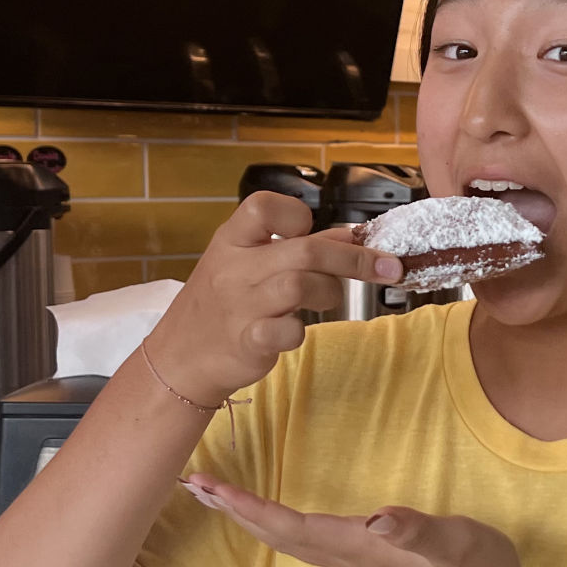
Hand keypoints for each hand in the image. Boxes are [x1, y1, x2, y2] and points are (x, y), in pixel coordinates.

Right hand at [144, 192, 402, 406]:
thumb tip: (350, 235)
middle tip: (387, 266)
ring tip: (332, 301)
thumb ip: (296, 249)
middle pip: (304, 250)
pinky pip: (286, 330)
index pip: (264, 206)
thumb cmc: (220, 308)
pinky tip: (296, 332)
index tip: (316, 230)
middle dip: (353, 257)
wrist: (179, 359)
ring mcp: (240, 305)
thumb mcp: (247, 266)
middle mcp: (235, 268)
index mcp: (232, 241)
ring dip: (330, 291)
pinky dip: (300, 331)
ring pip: (299, 284)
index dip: (296, 215)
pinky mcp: (247, 341)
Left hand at [180, 474, 532, 566]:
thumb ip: (418, 531)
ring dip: (248, 519)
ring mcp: (353, 559)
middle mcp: (347, 556)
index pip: (292, 527)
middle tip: (193, 485)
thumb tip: (379, 520)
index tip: (214, 489)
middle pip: (276, 535)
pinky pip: (303, 540)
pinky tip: (267, 518)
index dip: (251, 509)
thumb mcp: (455, 543)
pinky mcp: (363, 557)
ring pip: (286, 540)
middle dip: (233, 512)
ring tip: (216, 498)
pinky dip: (274, 525)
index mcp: (360, 547)